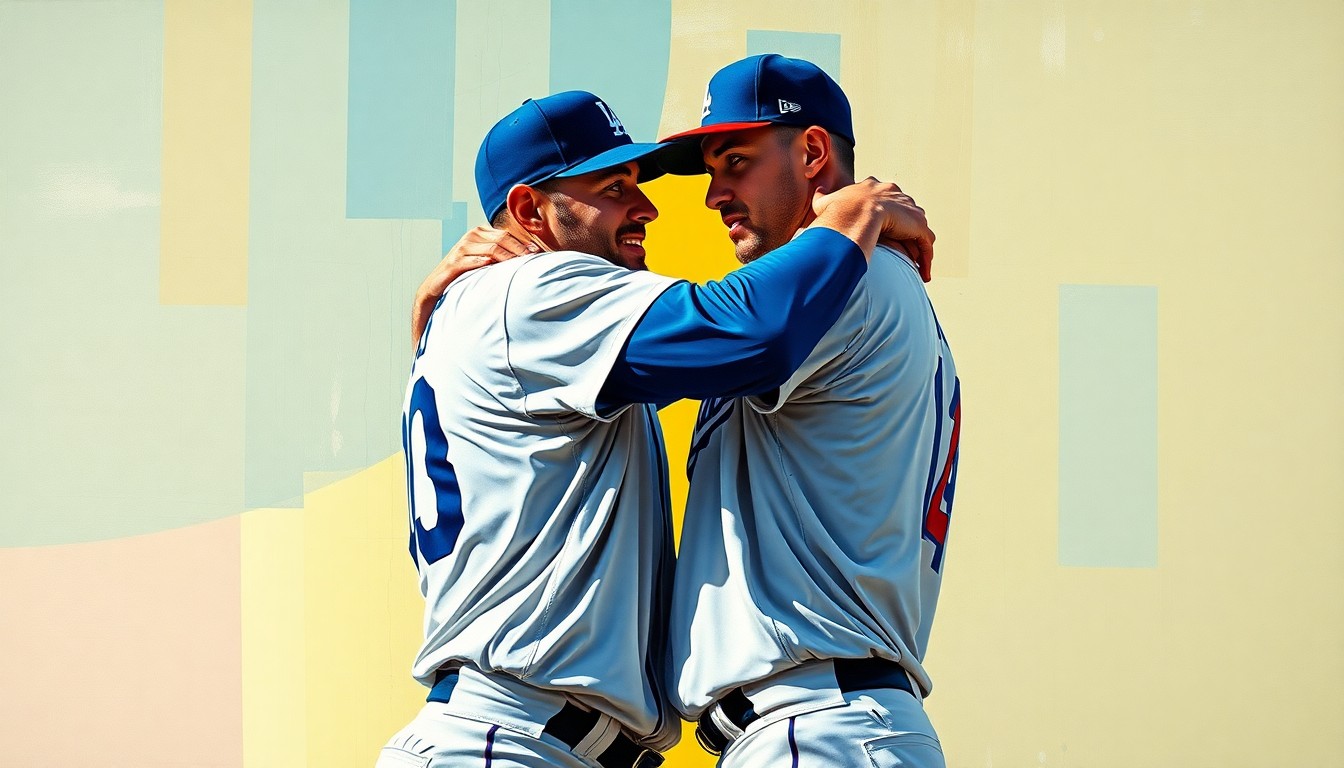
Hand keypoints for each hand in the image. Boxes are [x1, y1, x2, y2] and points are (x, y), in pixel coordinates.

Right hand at [411, 227, 536, 345]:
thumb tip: (528, 256)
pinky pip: (474, 260)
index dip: (522, 244)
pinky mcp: (455, 262)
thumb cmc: (467, 272)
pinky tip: (496, 267)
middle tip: (532, 260)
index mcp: (480, 233)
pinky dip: (487, 263)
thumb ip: (500, 253)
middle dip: (519, 250)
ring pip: (492, 249)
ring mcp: (462, 248)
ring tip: (521, 265)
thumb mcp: (484, 259)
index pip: (506, 235)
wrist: (438, 283)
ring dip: (508, 257)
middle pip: (501, 239)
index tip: (537, 253)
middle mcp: (471, 236)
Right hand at [811, 178, 934, 281]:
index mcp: (874, 187)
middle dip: (905, 227)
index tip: (882, 225)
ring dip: (917, 246)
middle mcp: (895, 194)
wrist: (853, 213)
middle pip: (905, 211)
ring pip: (918, 229)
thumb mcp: (826, 202)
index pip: (884, 198)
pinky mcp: (917, 225)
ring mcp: (909, 209)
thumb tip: (819, 192)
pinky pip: (925, 244)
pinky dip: (926, 260)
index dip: (884, 212)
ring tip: (913, 264)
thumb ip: (823, 197)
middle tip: (901, 246)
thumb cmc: (837, 210)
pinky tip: (923, 275)